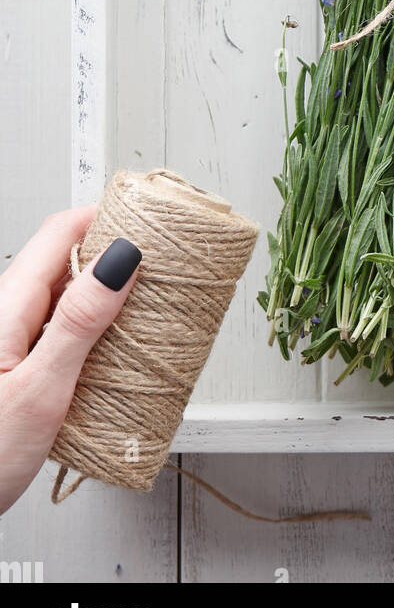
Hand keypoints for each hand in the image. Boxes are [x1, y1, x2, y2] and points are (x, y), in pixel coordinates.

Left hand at [0, 207, 140, 515]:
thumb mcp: (40, 391)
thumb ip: (79, 322)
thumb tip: (119, 259)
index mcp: (6, 306)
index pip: (62, 231)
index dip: (109, 216)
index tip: (154, 221)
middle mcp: (5, 313)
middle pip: (66, 258)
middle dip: (117, 256)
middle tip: (164, 268)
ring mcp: (9, 339)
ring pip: (65, 294)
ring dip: (108, 295)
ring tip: (150, 307)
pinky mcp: (15, 365)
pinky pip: (60, 328)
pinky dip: (94, 327)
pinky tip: (116, 349)